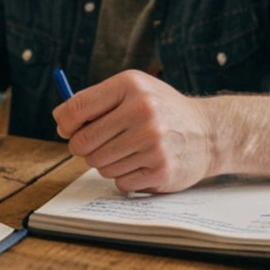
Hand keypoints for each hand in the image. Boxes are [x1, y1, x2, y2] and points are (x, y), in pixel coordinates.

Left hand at [52, 70, 214, 192]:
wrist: (209, 133)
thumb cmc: (163, 110)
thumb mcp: (135, 90)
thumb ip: (96, 101)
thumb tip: (61, 122)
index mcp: (130, 87)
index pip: (76, 109)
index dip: (65, 123)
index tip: (68, 129)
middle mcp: (142, 112)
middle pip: (83, 143)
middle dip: (84, 147)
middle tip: (97, 144)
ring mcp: (152, 143)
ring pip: (99, 165)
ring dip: (107, 162)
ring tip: (129, 151)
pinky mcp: (160, 170)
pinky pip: (120, 182)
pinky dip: (126, 176)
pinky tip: (143, 163)